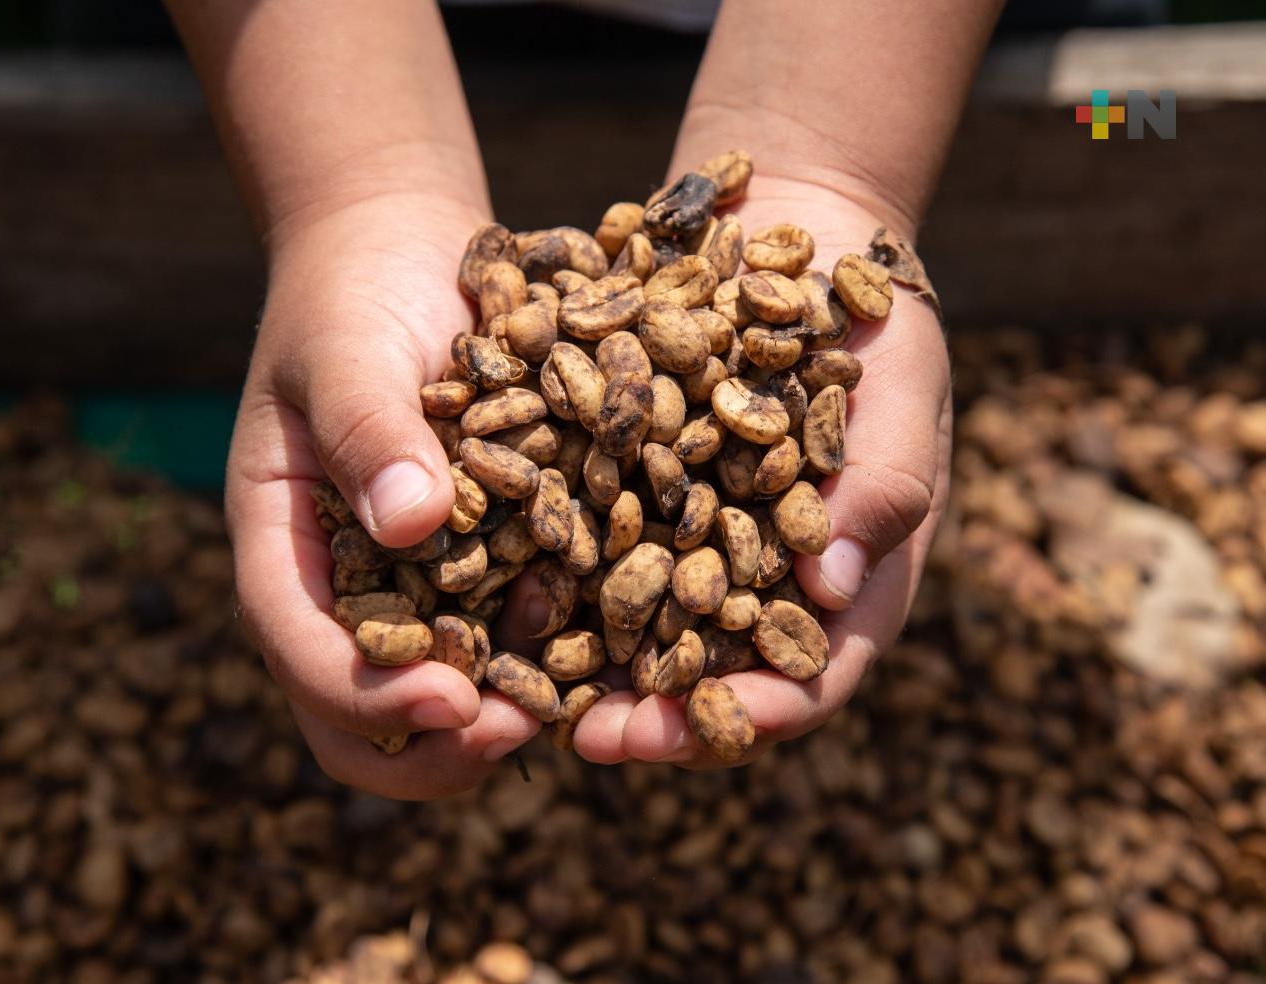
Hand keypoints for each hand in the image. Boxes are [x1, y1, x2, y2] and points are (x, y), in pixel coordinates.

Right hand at [225, 194, 541, 799]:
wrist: (404, 255)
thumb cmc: (354, 295)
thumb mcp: (348, 348)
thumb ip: (369, 429)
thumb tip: (410, 525)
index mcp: (285, 549)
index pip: (303, 653)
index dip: (368, 696)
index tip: (453, 702)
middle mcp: (345, 588)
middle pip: (362, 717)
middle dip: (436, 745)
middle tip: (520, 729)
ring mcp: (414, 586)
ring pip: (442, 696)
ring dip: (502, 713)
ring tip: (577, 692)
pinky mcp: (483, 566)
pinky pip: (509, 637)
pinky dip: (553, 655)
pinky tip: (613, 638)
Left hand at [572, 176, 952, 766]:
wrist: (806, 238)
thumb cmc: (879, 333)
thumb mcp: (898, 407)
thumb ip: (877, 495)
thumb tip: (830, 591)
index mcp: (844, 582)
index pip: (809, 678)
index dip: (755, 716)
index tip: (700, 731)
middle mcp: (763, 578)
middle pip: (711, 674)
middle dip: (652, 713)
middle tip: (586, 738)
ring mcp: (697, 538)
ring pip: (642, 623)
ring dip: (589, 663)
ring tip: (526, 690)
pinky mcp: (640, 489)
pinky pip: (597, 541)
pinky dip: (558, 572)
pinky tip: (501, 589)